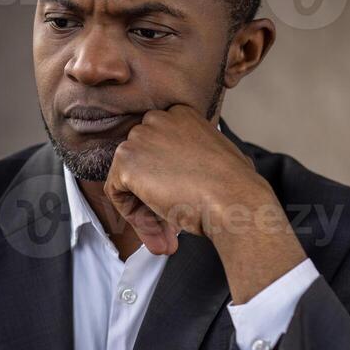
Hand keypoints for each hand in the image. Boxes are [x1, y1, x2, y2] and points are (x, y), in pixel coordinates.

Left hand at [104, 105, 306, 301]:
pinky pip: (115, 192)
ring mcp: (139, 138)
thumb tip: (177, 179)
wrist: (233, 199)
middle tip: (168, 228)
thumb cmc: (234, 186)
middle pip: (140, 163)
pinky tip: (154, 226)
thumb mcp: (215, 158)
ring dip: (141, 208)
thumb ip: (192, 159)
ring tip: (164, 235)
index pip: (157, 148)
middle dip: (150, 196)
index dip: (163, 180)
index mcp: (181, 114)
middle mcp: (157, 118)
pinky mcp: (126, 160)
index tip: (176, 202)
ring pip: (126, 178)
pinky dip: (130, 213)